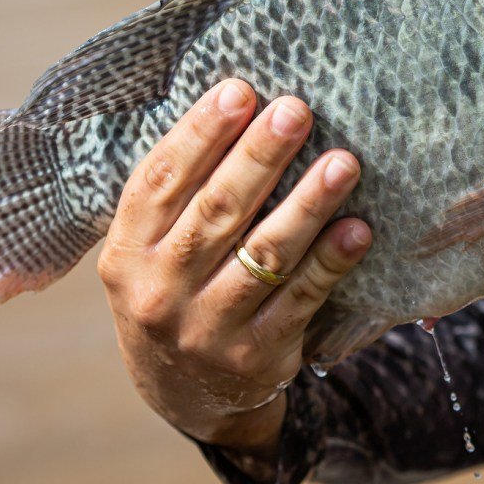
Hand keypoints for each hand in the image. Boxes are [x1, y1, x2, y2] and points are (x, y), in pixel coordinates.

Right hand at [97, 79, 370, 460]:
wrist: (183, 393)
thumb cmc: (176, 289)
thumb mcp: (150, 249)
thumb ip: (180, 194)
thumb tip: (238, 103)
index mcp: (125, 252)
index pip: (160, 181)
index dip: (199, 133)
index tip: (240, 90)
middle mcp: (159, 291)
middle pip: (216, 211)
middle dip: (260, 156)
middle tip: (298, 110)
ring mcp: (206, 328)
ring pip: (264, 253)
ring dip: (308, 204)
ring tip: (343, 162)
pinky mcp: (255, 357)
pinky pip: (301, 299)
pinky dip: (330, 262)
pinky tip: (358, 229)